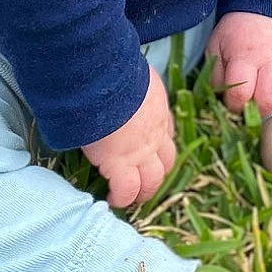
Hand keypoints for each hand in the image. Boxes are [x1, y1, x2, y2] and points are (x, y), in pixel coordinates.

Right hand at [82, 67, 175, 207]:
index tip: (148, 150)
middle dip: (157, 174)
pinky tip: (111, 200)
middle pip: (166, 162)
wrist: (105, 84)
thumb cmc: (114, 71)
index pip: (166, 133)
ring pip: (152, 181)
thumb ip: (128, 82)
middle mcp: (156, 134)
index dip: (159, 145)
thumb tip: (116, 76)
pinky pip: (125, 190)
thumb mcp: (130, 73)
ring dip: (143, 191)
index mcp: (158, 109)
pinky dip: (120, 198)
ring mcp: (141, 153)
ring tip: (130, 198)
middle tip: (144, 182)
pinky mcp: (121, 166)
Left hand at [208, 12, 271, 116]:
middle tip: (256, 101)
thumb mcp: (217, 46)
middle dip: (261, 108)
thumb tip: (223, 100)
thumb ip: (217, 75)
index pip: (241, 94)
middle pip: (270, 99)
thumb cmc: (238, 30)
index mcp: (245, 55)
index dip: (235, 106)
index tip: (236, 103)